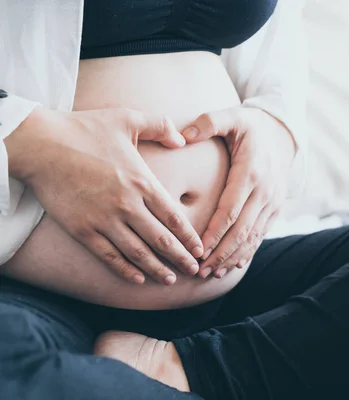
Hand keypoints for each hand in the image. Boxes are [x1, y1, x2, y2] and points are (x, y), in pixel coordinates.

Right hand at [6, 108, 203, 284]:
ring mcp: (104, 220)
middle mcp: (127, 205)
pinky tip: (138, 279)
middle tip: (194, 271)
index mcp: (141, 182)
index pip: (174, 217)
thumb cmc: (84, 129)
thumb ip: (159, 126)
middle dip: (181, 258)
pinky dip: (125, 270)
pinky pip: (109, 256)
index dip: (190, 237)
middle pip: (161, 240)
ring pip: (138, 253)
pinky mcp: (82, 230)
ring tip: (171, 280)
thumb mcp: (127, 118)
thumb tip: (181, 139)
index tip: (200, 249)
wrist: (39, 143)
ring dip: (157, 269)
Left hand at [182, 107, 295, 278]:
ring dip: (232, 258)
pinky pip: (261, 235)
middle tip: (199, 270)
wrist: (283, 133)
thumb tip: (184, 134)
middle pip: (241, 230)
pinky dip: (247, 252)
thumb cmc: (250, 125)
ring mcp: (273, 202)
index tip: (197, 250)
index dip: (214, 233)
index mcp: (251, 172)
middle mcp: (265, 191)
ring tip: (211, 274)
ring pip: (252, 237)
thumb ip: (208, 122)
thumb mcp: (232, 116)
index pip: (230, 210)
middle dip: (220, 253)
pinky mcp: (276, 208)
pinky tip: (232, 265)